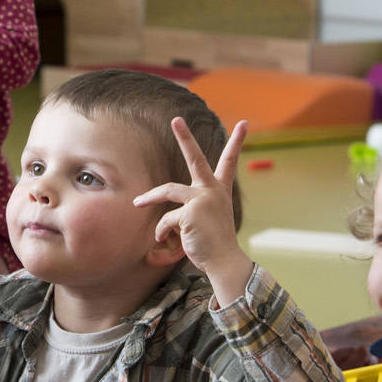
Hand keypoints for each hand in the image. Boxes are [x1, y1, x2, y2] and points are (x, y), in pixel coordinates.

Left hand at [134, 118, 251, 302]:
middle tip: (176, 120)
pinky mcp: (190, 212)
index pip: (230, 162)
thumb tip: (165, 212)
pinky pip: (166, 219)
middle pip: (196, 158)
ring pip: (168, 190)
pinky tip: (161, 240)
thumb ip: (192, 208)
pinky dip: (160, 231)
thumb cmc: (213, 244)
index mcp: (219, 190)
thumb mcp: (207, 219)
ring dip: (150, 197)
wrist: (224, 262)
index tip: (244, 123)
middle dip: (185, 137)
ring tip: (137, 203)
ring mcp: (202, 199)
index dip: (237, 142)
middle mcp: (212, 190)